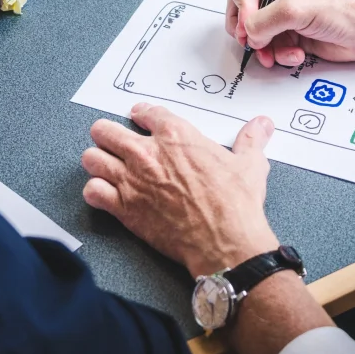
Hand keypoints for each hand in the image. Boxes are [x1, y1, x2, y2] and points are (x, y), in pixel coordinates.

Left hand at [81, 103, 278, 277]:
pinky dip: (95, 192)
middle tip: (115, 141)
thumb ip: (251, 140)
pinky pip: (92, 191)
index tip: (140, 117)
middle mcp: (147, 153)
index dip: (141, 114)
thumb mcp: (250, 164)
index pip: (146, 112)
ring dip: (98, 160)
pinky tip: (105, 194)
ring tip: (106, 165)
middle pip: (106, 130)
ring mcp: (131, 180)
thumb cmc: (236, 203)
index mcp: (176, 135)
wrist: (224, 241)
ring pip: (92, 158)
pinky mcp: (124, 208)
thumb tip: (262, 125)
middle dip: (109, 134)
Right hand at [226, 0, 354, 67]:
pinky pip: (271, 48)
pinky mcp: (291, 34)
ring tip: (276, 54)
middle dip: (249, 31)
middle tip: (254, 42)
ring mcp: (284, 14)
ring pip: (256, 34)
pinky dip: (280, 55)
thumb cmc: (345, 6)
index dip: (242, 7)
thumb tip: (248, 34)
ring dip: (266, 48)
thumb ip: (263, 20)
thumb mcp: (296, 8)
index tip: (251, 24)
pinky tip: (296, 53)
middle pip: (243, 12)